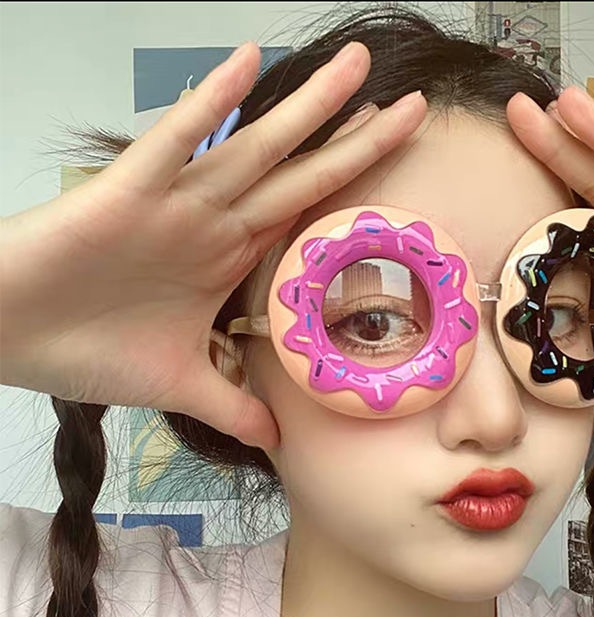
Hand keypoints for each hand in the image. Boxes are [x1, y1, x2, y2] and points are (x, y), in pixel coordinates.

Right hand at [0, 41, 425, 446]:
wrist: (8, 335)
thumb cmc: (86, 348)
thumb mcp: (177, 384)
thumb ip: (231, 406)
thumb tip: (275, 439)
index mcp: (225, 258)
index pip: (305, 215)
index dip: (352, 192)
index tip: (397, 170)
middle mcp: (211, 222)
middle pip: (298, 174)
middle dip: (354, 139)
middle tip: (415, 105)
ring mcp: (174, 204)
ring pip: (252, 148)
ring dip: (304, 109)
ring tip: (356, 69)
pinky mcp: (125, 194)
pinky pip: (174, 142)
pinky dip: (208, 106)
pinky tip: (246, 63)